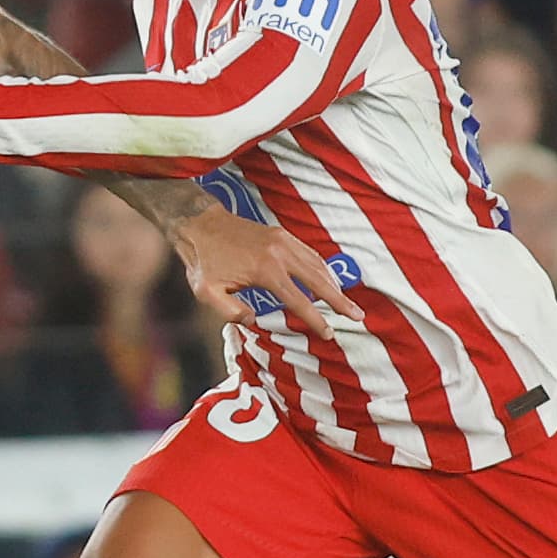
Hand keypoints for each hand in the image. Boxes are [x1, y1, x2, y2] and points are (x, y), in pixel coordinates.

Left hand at [167, 204, 364, 333]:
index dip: (315, 319)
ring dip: (335, 284)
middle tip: (357, 316)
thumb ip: (230, 311)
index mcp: (265, 270)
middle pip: (319, 280)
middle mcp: (280, 253)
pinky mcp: (281, 234)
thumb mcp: (207, 292)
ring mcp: (283, 241)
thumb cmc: (202, 261)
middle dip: (339, 300)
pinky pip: (309, 253)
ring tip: (348, 302)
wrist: (199, 224)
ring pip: (318, 264)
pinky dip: (323, 267)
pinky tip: (329, 279)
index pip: (298, 300)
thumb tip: (255, 320)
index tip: (328, 333)